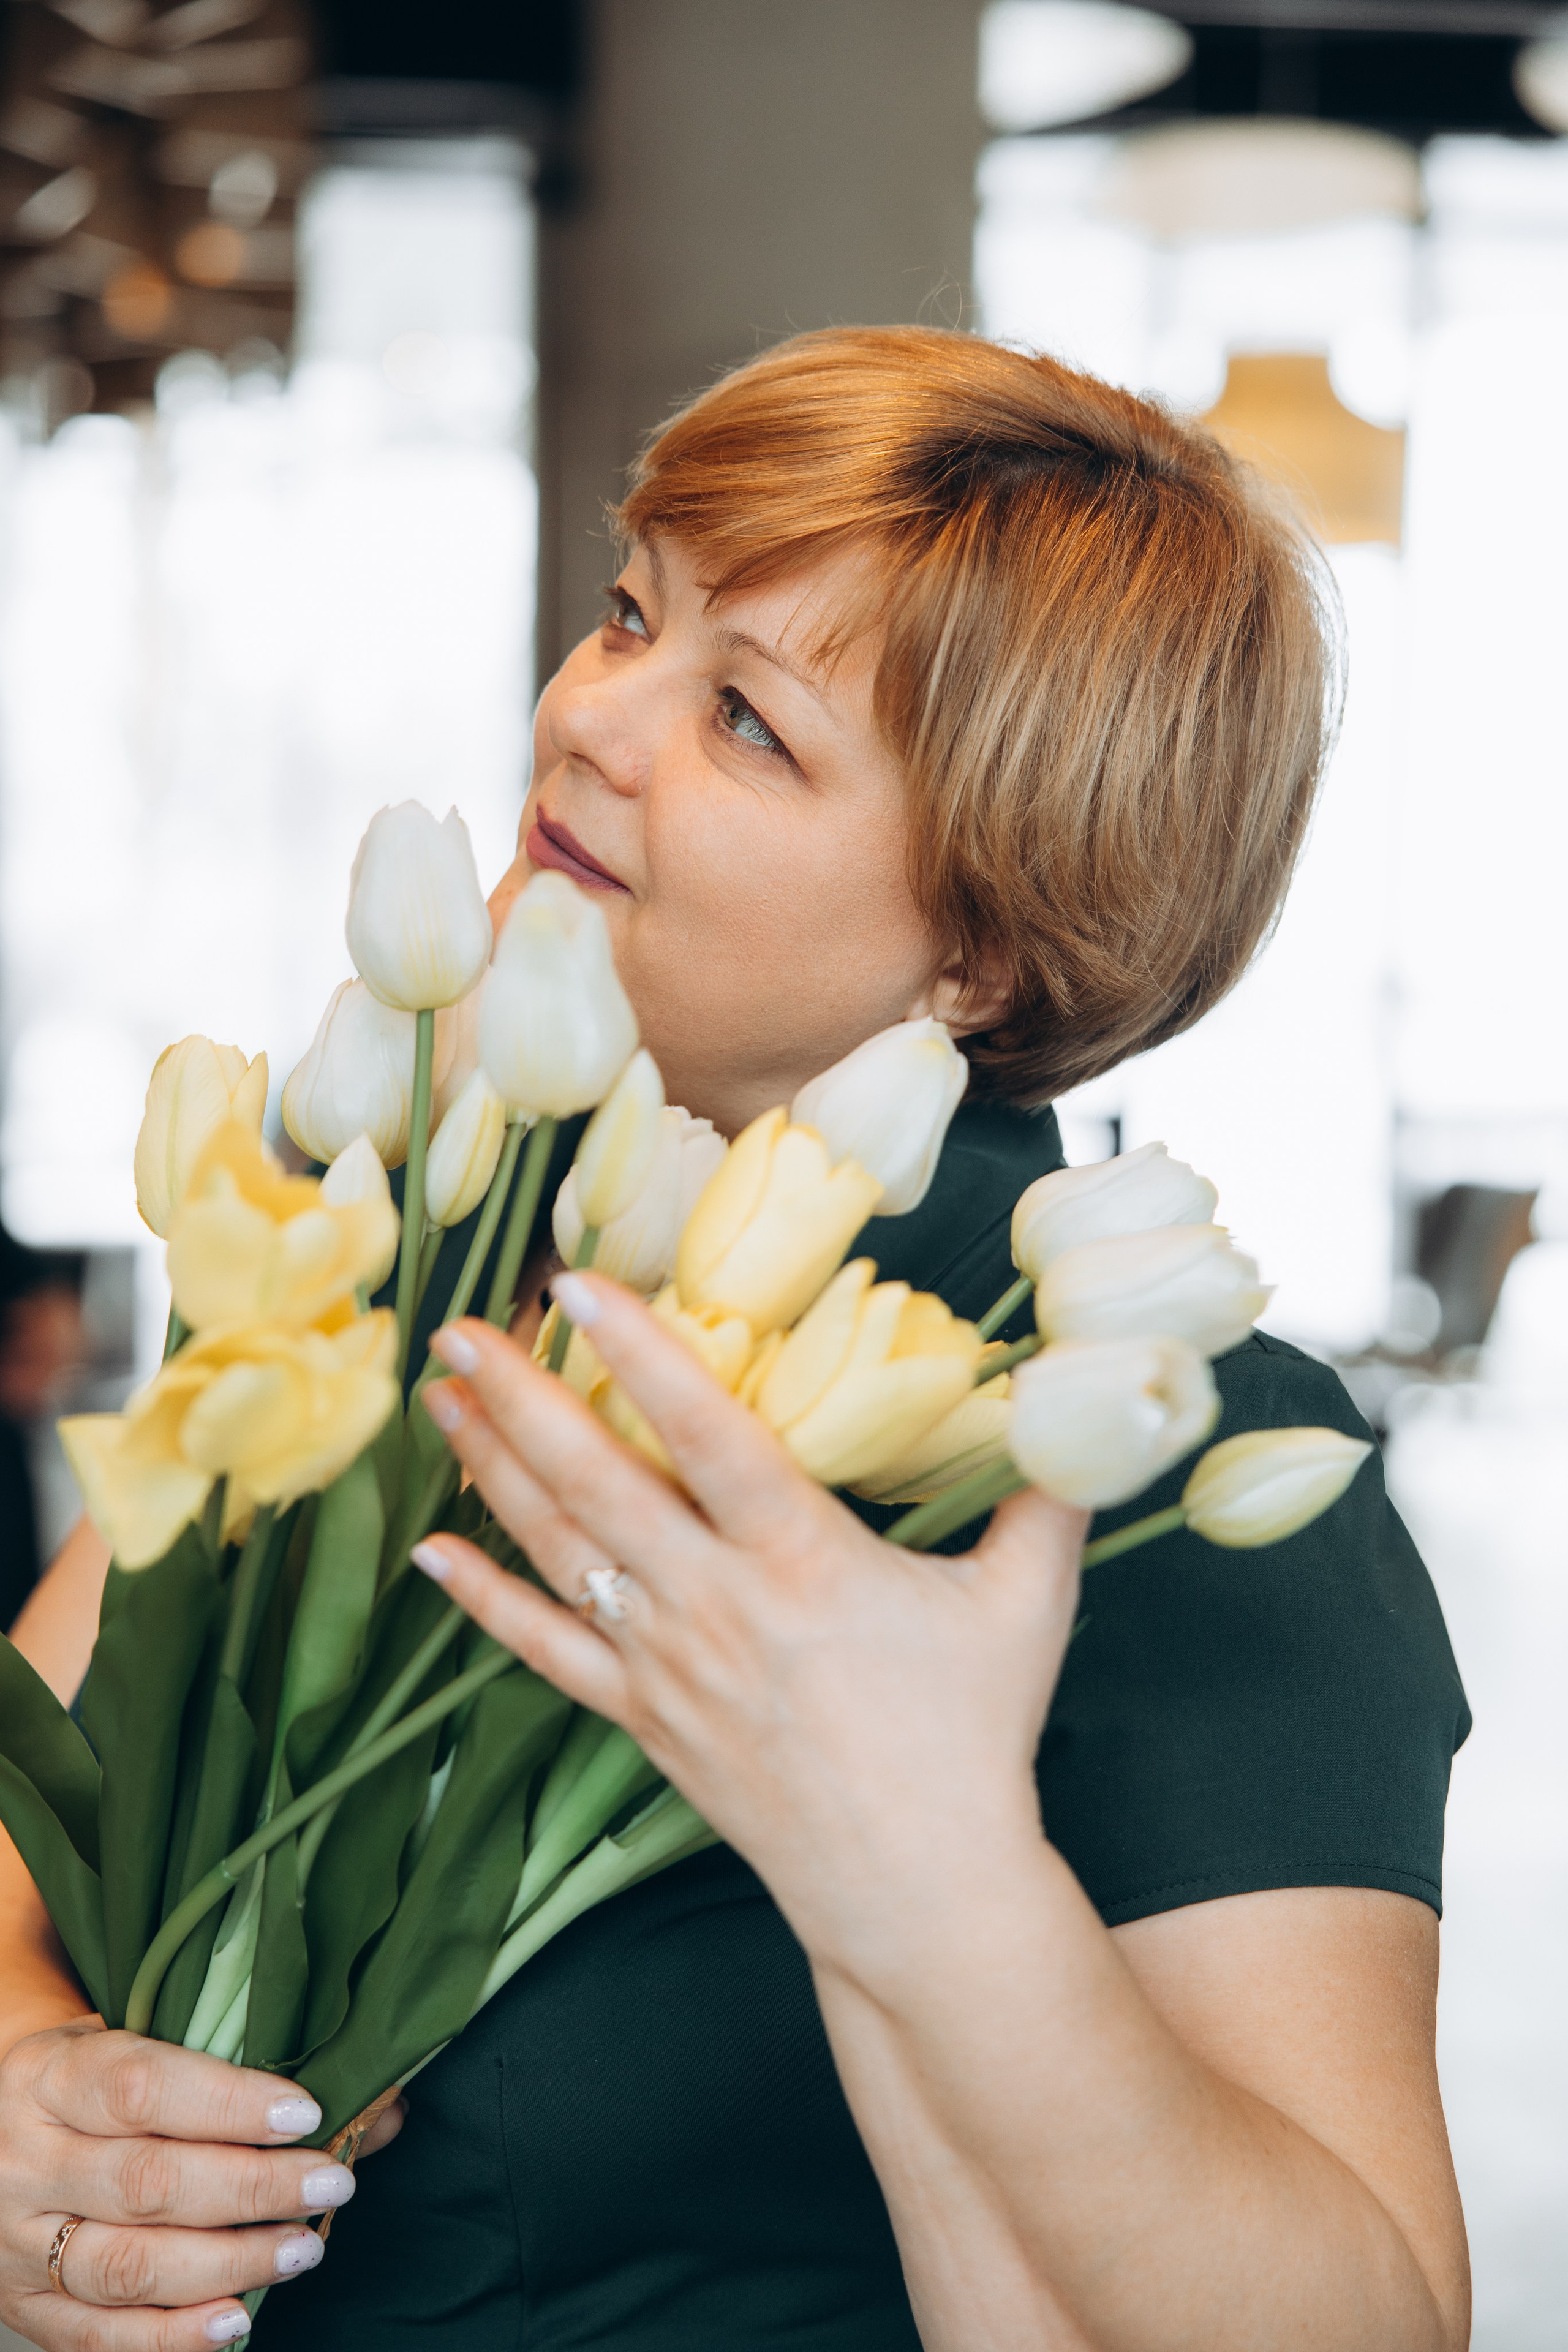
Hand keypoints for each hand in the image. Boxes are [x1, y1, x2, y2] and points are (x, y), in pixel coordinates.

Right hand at [0, 2017, 400, 2347]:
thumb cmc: (92, 2083)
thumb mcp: (143, 2046)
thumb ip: (244, 2072)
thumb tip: (381, 2110)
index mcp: (52, 2078)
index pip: (143, 2088)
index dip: (230, 2104)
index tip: (306, 2114)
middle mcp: (28, 2162)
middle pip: (146, 2183)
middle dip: (252, 2189)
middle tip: (330, 2184)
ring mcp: (18, 2244)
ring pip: (127, 2267)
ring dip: (227, 2263)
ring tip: (302, 2248)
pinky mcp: (25, 2310)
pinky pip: (98, 2339)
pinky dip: (173, 2337)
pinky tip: (237, 2319)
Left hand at [415, 1275, 1087, 1977]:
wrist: (919, 1886)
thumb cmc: (971, 1738)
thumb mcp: (1028, 1604)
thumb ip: (1046, 1496)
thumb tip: (1080, 1403)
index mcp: (804, 1559)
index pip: (708, 1435)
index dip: (644, 1356)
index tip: (581, 1289)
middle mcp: (717, 1603)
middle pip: (599, 1482)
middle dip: (523, 1396)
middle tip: (464, 1326)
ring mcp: (668, 1665)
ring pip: (558, 1550)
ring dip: (492, 1468)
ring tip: (438, 1397)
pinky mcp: (643, 1720)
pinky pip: (545, 1651)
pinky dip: (484, 1600)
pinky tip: (433, 1550)